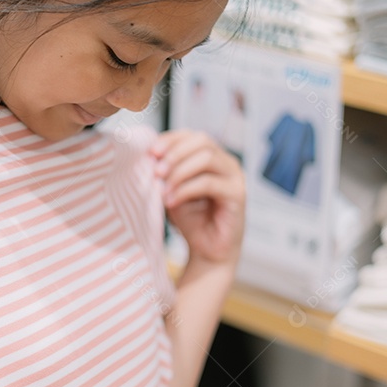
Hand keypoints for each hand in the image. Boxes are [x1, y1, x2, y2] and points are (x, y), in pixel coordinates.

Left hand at [150, 130, 244, 272]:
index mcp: (211, 156)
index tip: (150, 152)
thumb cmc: (191, 219)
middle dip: (175, 153)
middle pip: (202, 141)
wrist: (206, 250)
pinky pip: (209, 183)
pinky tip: (172, 201)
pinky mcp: (238, 194)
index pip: (191, 135)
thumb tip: (149, 155)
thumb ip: (165, 171)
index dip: (170, 140)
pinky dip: (186, 190)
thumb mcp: (172, 189)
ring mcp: (235, 176)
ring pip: (207, 158)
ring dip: (179, 171)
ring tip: (163, 189)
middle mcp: (226, 162)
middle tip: (156, 171)